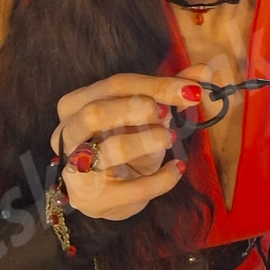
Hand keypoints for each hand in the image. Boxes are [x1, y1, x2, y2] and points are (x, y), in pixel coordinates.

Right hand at [50, 65, 210, 220]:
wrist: (113, 192)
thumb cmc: (126, 142)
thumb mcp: (146, 112)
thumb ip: (171, 91)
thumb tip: (202, 70)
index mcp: (76, 104)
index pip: (114, 86)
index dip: (155, 86)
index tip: (191, 91)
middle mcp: (67, 134)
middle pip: (95, 113)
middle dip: (136, 109)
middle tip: (167, 114)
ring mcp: (75, 170)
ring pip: (110, 149)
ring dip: (148, 141)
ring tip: (170, 139)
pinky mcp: (92, 199)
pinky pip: (132, 188)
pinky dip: (161, 178)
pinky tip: (177, 169)